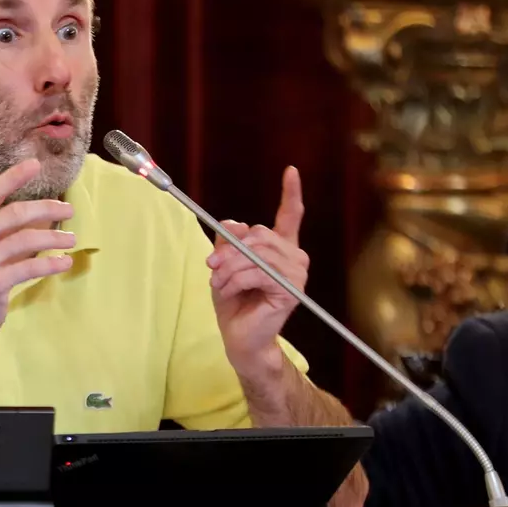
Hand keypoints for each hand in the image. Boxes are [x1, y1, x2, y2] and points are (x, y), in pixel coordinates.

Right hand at [0, 158, 75, 347]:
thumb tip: (34, 212)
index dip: (12, 177)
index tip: (35, 165)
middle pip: (14, 213)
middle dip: (46, 208)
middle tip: (68, 208)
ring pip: (26, 239)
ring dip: (54, 237)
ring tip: (72, 239)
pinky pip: (29, 266)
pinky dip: (51, 263)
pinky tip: (65, 262)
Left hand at [206, 166, 309, 377]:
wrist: (239, 335)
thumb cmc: (233, 301)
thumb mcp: (224, 264)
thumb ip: (229, 241)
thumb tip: (233, 224)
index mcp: (280, 248)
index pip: (290, 215)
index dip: (291, 192)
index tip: (291, 171)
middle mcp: (294, 257)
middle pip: (259, 234)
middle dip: (230, 250)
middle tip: (211, 267)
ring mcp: (296, 273)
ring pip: (256, 254)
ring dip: (229, 269)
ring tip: (218, 283)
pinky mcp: (291, 289)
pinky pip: (257, 272)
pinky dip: (235, 281)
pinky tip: (228, 291)